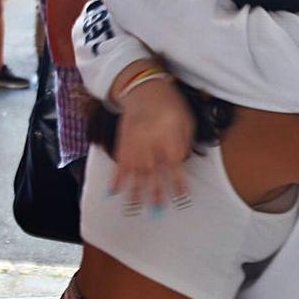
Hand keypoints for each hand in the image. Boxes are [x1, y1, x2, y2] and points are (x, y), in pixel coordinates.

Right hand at [110, 76, 195, 205]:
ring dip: (134, 190)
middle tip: (157, 209)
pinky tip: (113, 192)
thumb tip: (181, 163)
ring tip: (135, 207)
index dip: (177, 180)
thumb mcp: (185, 119)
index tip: (181, 196)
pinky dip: (115, 178)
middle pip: (153, 170)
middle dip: (155, 191)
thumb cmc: (170, 105)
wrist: (143, 88)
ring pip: (134, 170)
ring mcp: (134, 143)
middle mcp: (150, 141)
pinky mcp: (123, 142)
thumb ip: (184, 142)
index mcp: (168, 135)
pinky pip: (118, 163)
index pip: (174, 163)